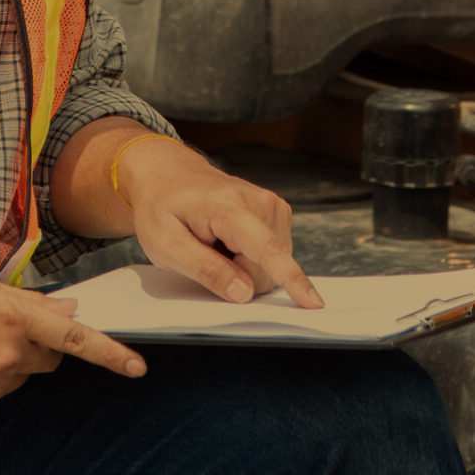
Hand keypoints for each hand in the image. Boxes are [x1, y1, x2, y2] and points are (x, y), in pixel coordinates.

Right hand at [0, 269, 145, 415]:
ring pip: (18, 375)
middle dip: (37, 345)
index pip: (72, 337)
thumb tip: (67, 311)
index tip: (136, 366)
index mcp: (11, 317)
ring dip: (7, 361)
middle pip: (47, 358)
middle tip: (1, 327)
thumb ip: (29, 303)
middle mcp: (4, 355)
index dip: (108, 353)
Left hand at [114, 140, 325, 309]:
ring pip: (271, 265)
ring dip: (242, 266)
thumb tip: (244, 293)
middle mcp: (259, 201)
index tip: (313, 302)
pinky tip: (226, 240)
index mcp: (228, 207)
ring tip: (213, 243)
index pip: (266, 250)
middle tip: (204, 254)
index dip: (291, 280)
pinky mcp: (276, 211)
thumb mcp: (165, 244)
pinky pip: (272, 254)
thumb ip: (206, 270)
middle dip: (239, 276)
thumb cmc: (161, 206)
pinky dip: (249, 256)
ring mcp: (271, 205)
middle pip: (267, 269)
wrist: (166, 172)